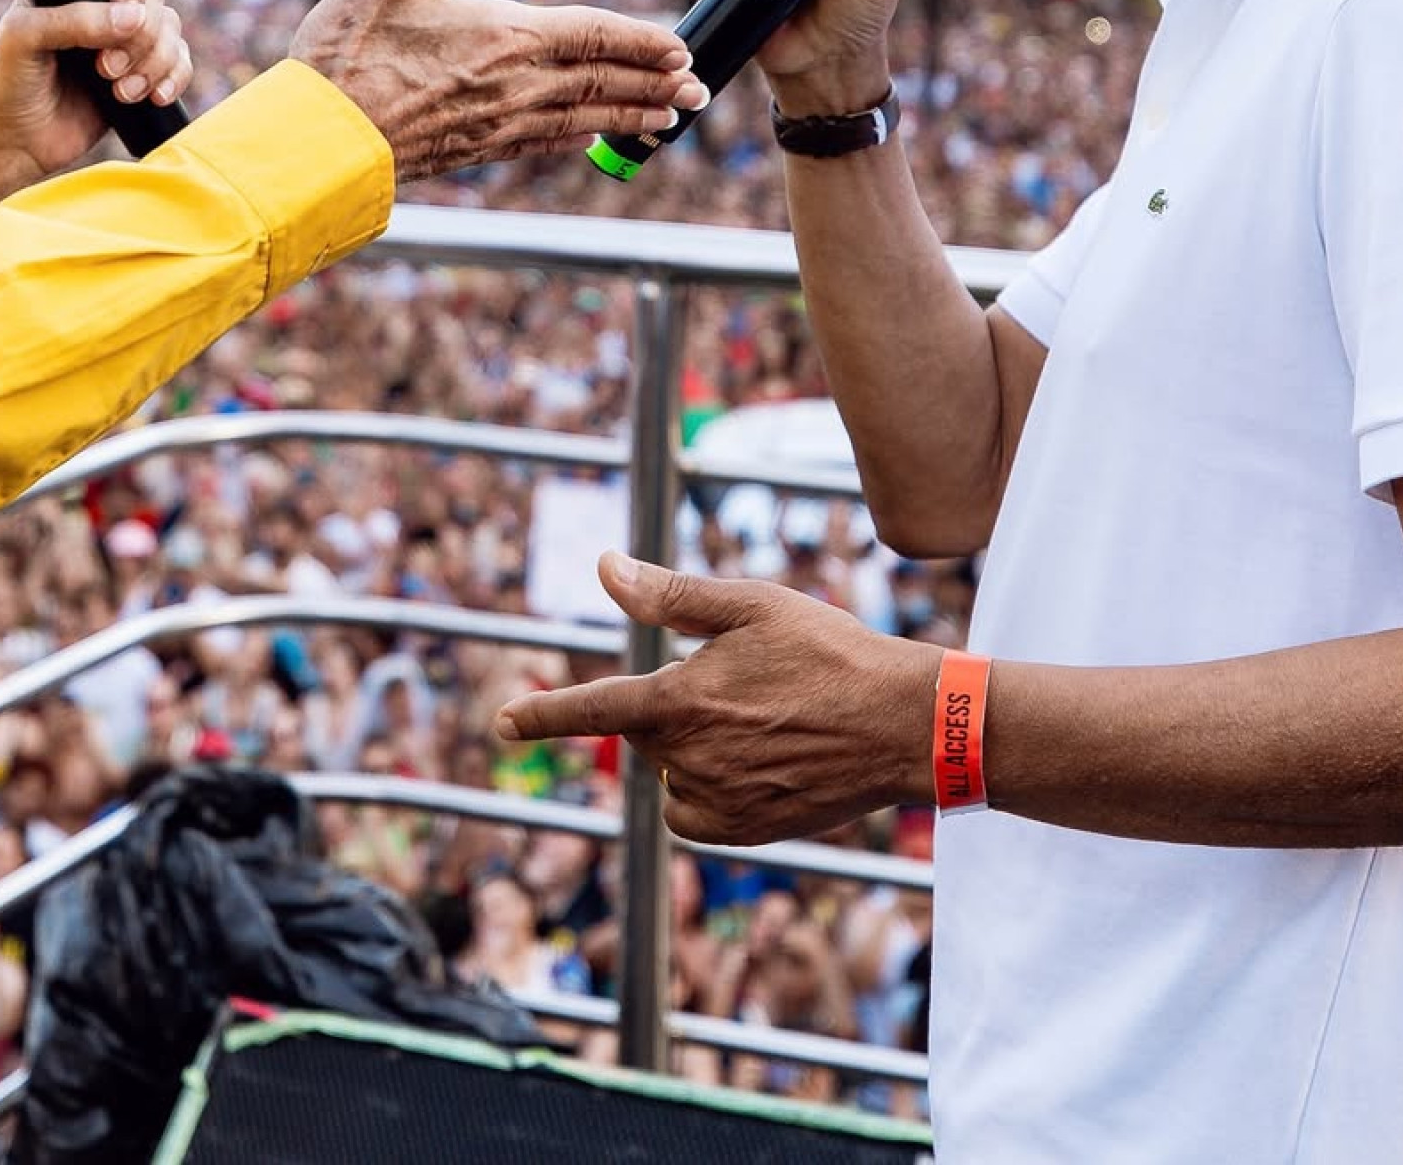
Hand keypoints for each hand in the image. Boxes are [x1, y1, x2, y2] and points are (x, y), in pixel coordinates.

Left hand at [0, 0, 191, 205]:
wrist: (13, 144)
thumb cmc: (7, 84)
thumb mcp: (24, 39)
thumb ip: (75, 21)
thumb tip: (135, 16)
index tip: (126, 12)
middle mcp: (101, 4)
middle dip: (141, 35)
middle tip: (107, 67)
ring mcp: (123, 40)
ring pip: (169, 29)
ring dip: (155, 62)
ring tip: (121, 92)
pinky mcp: (141, 74)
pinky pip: (179, 63)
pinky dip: (173, 78)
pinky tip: (153, 97)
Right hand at [289, 0, 706, 182]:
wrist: (315, 139)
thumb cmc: (347, 48)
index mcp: (505, 35)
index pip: (593, 34)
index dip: (640, 39)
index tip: (680, 45)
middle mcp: (515, 85)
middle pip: (602, 82)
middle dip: (654, 83)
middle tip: (700, 88)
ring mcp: (498, 124)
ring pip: (582, 119)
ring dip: (630, 116)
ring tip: (670, 119)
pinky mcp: (475, 150)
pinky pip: (545, 144)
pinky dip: (581, 139)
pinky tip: (591, 139)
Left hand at [493, 552, 939, 845]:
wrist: (903, 726)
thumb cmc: (828, 650)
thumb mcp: (749, 604)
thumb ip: (669, 595)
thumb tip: (606, 568)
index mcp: (681, 700)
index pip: (593, 709)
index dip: (542, 715)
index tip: (499, 723)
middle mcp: (690, 759)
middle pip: (646, 733)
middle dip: (671, 707)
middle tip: (741, 682)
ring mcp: (718, 803)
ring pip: (671, 774)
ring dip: (691, 749)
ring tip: (764, 721)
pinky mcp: (745, 834)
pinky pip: (695, 814)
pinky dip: (709, 790)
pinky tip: (760, 762)